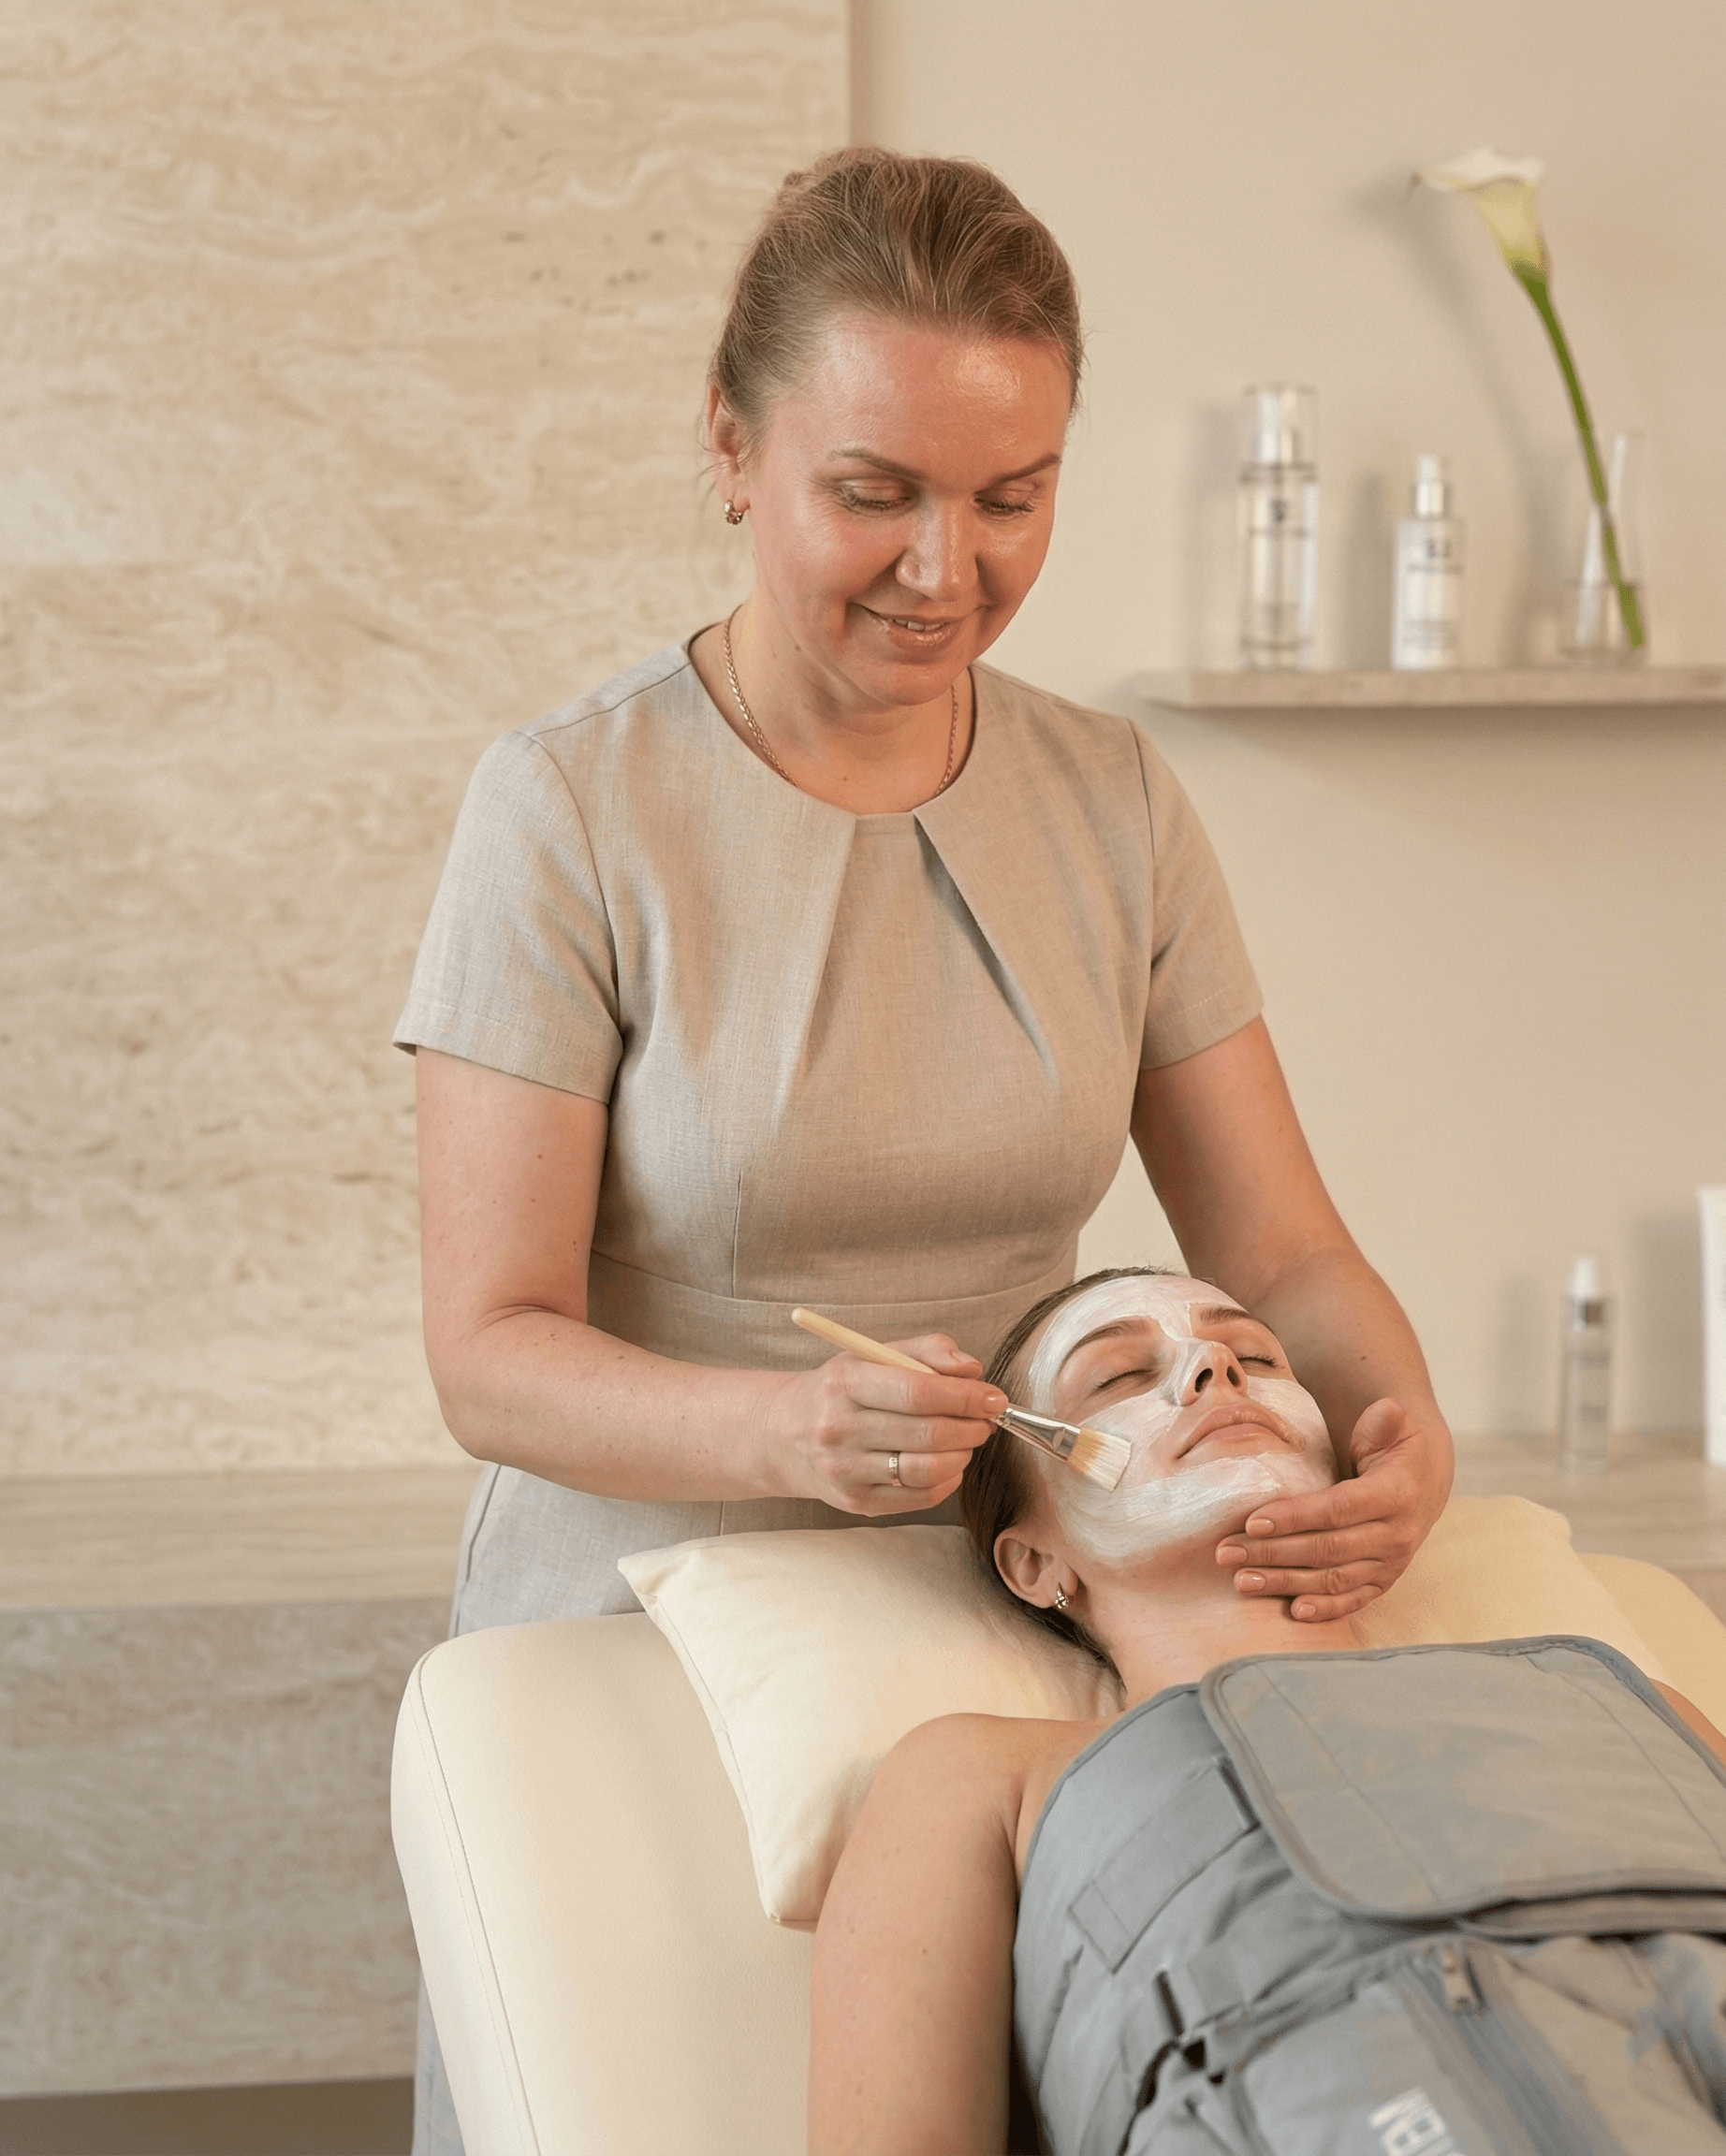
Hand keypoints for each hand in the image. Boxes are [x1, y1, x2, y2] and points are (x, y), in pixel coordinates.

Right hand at [777, 1334, 1008, 1516]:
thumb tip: (972, 1369)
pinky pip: (920, 1497)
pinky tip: (947, 1463)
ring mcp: (846, 1471)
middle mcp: (840, 1429)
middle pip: (927, 1434)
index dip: (965, 1397)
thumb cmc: (842, 1389)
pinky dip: (948, 1480)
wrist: (785, 1434)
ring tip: (966, 1440)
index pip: (916, 1392)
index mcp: (845, 1383)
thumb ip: (927, 1350)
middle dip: (971, 1427)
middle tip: (985, 1420)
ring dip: (963, 1455)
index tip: (993, 1398)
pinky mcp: (856, 1502)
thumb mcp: (874, 1354)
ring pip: (928, 1470)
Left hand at [1213, 1398, 1451, 1620]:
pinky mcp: (1383, 1582)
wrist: (1424, 1483)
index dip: (1296, 1517)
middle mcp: (1396, 1535)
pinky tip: (1292, 1612)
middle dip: (1273, 1552)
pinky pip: (1352, 1600)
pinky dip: (1324, 1609)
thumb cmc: (1395, 1448)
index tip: (1253, 1521)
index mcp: (1396, 1493)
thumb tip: (1387, 1409)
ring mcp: (1390, 1564)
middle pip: (1327, 1549)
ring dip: (1285, 1582)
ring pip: (1333, 1579)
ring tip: (1241, 1580)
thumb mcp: (1395, 1427)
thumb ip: (1384, 1421)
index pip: (1339, 1509)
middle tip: (1226, 1552)